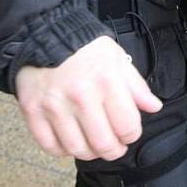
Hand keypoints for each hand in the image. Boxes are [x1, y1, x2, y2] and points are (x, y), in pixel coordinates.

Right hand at [16, 36, 162, 161]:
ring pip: (77, 150)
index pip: (127, 127)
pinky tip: (70, 139)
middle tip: (114, 146)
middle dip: (114, 151)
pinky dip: (62, 149)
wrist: (48, 33)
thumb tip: (154, 107)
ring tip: (93, 143)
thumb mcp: (118, 59)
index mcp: (106, 81)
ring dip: (89, 152)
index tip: (128, 133)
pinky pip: (50, 147)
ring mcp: (54, 106)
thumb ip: (137, 86)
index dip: (132, 135)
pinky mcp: (32, 111)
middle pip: (103, 145)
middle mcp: (80, 96)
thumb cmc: (86, 48)